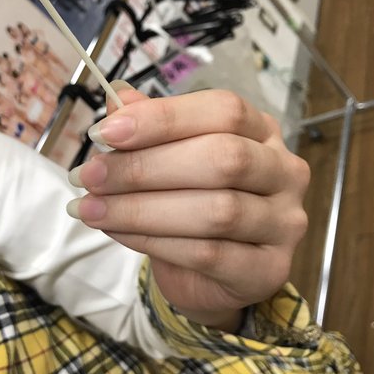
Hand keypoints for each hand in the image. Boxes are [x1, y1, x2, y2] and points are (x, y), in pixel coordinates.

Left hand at [66, 85, 309, 330]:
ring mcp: (285, 223)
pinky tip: (117, 232)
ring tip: (91, 208)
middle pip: (223, 158)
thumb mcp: (169, 158)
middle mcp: (284, 171)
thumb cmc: (192, 203)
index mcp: (262, 131)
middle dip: (145, 167)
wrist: (212, 274)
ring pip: (216, 211)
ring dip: (142, 209)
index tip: (104, 132)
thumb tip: (117, 100)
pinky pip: (209, 254)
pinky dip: (154, 242)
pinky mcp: (270, 269)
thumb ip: (149, 129)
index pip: (225, 110)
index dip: (164, 118)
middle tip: (89, 176)